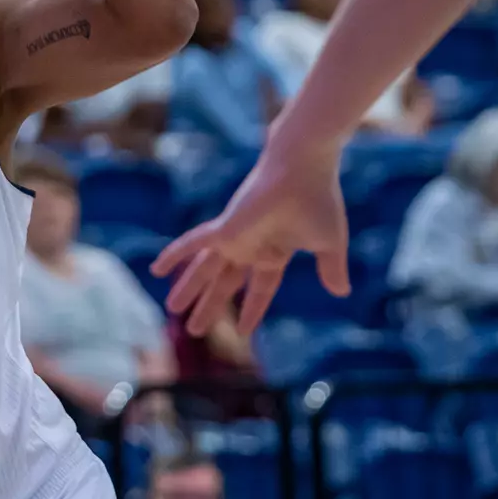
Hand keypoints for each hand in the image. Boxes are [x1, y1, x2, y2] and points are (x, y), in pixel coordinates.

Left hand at [151, 139, 350, 337]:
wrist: (304, 168)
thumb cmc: (319, 200)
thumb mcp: (330, 244)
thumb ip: (332, 268)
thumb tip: (341, 292)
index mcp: (275, 251)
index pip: (260, 287)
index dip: (252, 308)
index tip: (244, 330)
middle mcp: (250, 246)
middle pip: (225, 282)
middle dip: (211, 306)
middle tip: (194, 329)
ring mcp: (235, 237)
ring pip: (205, 270)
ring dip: (189, 290)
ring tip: (172, 310)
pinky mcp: (225, 227)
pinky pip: (193, 243)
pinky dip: (175, 255)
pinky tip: (156, 269)